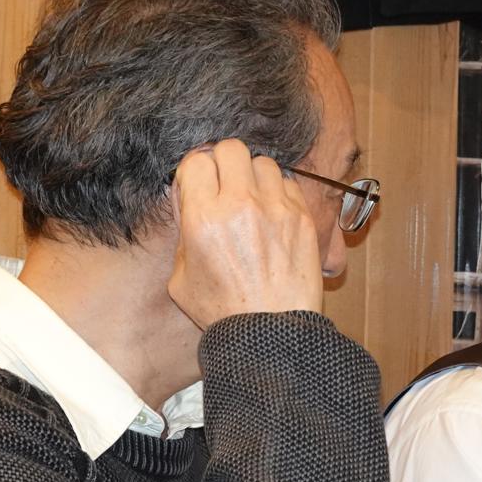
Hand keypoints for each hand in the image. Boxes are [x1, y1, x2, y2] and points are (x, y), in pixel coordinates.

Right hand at [167, 139, 322, 326]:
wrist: (271, 332)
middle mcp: (241, 206)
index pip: (196, 161)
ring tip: (250, 200)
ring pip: (263, 162)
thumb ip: (183, 231)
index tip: (197, 187)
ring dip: (253, 176)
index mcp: (204, 218)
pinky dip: (278, 193)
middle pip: (230, 149)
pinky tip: (272, 215)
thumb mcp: (180, 277)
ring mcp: (276, 209)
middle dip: (223, 163)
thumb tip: (188, 198)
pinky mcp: (301, 217)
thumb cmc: (222, 310)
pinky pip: (288, 184)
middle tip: (223, 185)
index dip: (194, 172)